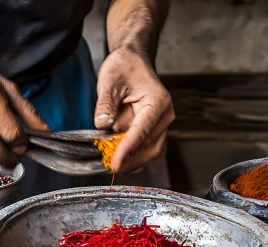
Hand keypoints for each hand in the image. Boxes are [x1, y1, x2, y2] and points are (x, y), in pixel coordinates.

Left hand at [94, 47, 173, 172]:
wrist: (132, 61)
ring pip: (150, 150)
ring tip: (110, 160)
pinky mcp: (154, 129)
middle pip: (150, 146)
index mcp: (157, 102)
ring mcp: (161, 123)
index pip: (141, 131)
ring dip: (131, 158)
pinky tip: (117, 155)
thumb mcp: (109, 81)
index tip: (115, 163)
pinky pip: (146, 147)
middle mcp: (165, 115)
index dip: (127, 149)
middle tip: (108, 164)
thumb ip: (106, 104)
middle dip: (130, 158)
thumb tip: (102, 125)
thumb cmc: (124, 68)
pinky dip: (132, 153)